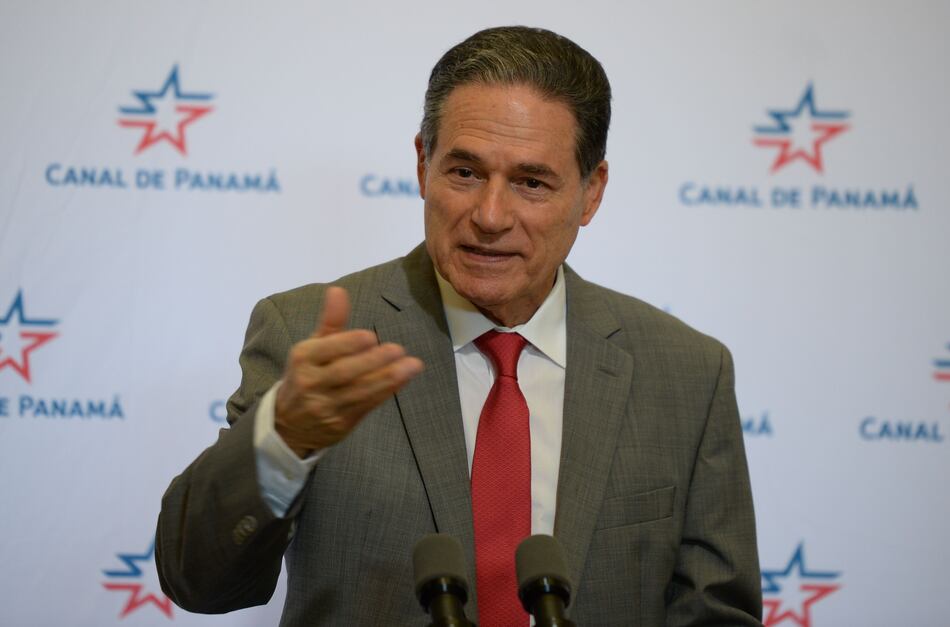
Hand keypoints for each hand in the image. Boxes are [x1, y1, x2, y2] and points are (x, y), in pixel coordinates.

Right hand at [274, 286, 423, 457]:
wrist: (288, 424)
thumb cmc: (307, 374)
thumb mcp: (312, 347)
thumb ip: (331, 322)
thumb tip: (338, 290)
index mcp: (303, 358)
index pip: (326, 350)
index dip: (348, 344)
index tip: (370, 337)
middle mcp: (311, 382)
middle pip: (344, 372)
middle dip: (372, 362)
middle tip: (398, 349)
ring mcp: (326, 406)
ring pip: (359, 391)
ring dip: (388, 378)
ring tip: (412, 365)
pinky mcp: (341, 423)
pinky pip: (367, 405)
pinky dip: (386, 391)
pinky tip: (403, 379)